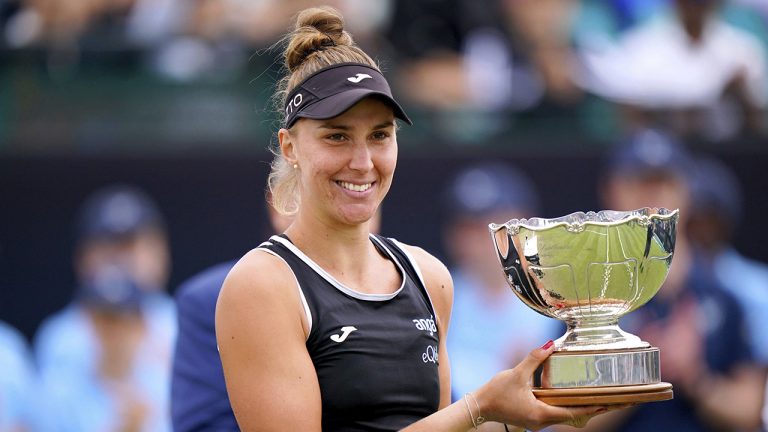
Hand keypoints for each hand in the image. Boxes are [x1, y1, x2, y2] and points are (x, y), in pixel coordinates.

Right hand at [474, 341, 618, 430]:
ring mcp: (538, 421)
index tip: (611, 402)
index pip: (575, 412)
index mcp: (542, 413)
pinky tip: (575, 398)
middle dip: (595, 408)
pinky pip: (557, 413)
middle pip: (575, 416)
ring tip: (601, 399)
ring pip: (566, 416)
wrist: (479, 407)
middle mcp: (543, 421)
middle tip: (615, 400)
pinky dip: (569, 406)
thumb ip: (534, 358)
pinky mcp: (533, 417)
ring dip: (583, 408)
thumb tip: (550, 343)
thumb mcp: (516, 373)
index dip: (594, 407)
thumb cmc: (496, 393)